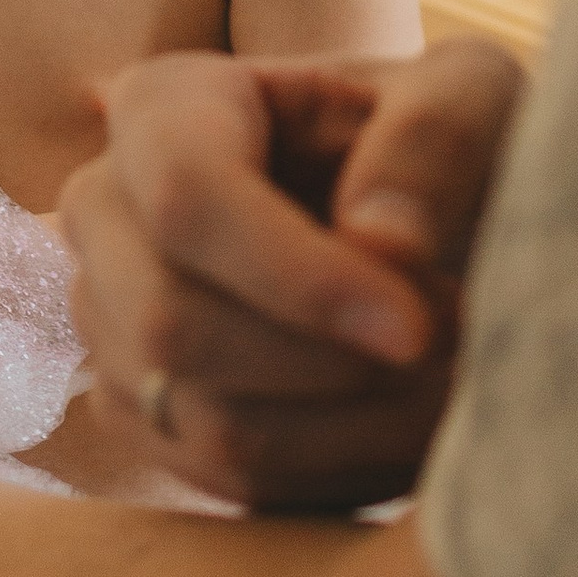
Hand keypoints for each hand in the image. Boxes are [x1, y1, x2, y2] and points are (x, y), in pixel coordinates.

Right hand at [60, 39, 523, 514]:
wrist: (432, 230)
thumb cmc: (443, 147)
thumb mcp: (471, 98)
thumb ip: (437, 138)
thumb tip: (378, 241)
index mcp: (164, 107)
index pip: (187, 198)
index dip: (296, 276)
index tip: (415, 327)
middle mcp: (106, 211)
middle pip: (172, 323)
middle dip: (331, 360)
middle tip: (454, 348)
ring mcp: (109, 320)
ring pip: (204, 418)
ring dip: (353, 425)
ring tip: (451, 382)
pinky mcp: (144, 414)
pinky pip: (227, 479)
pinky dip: (338, 470)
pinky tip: (410, 423)